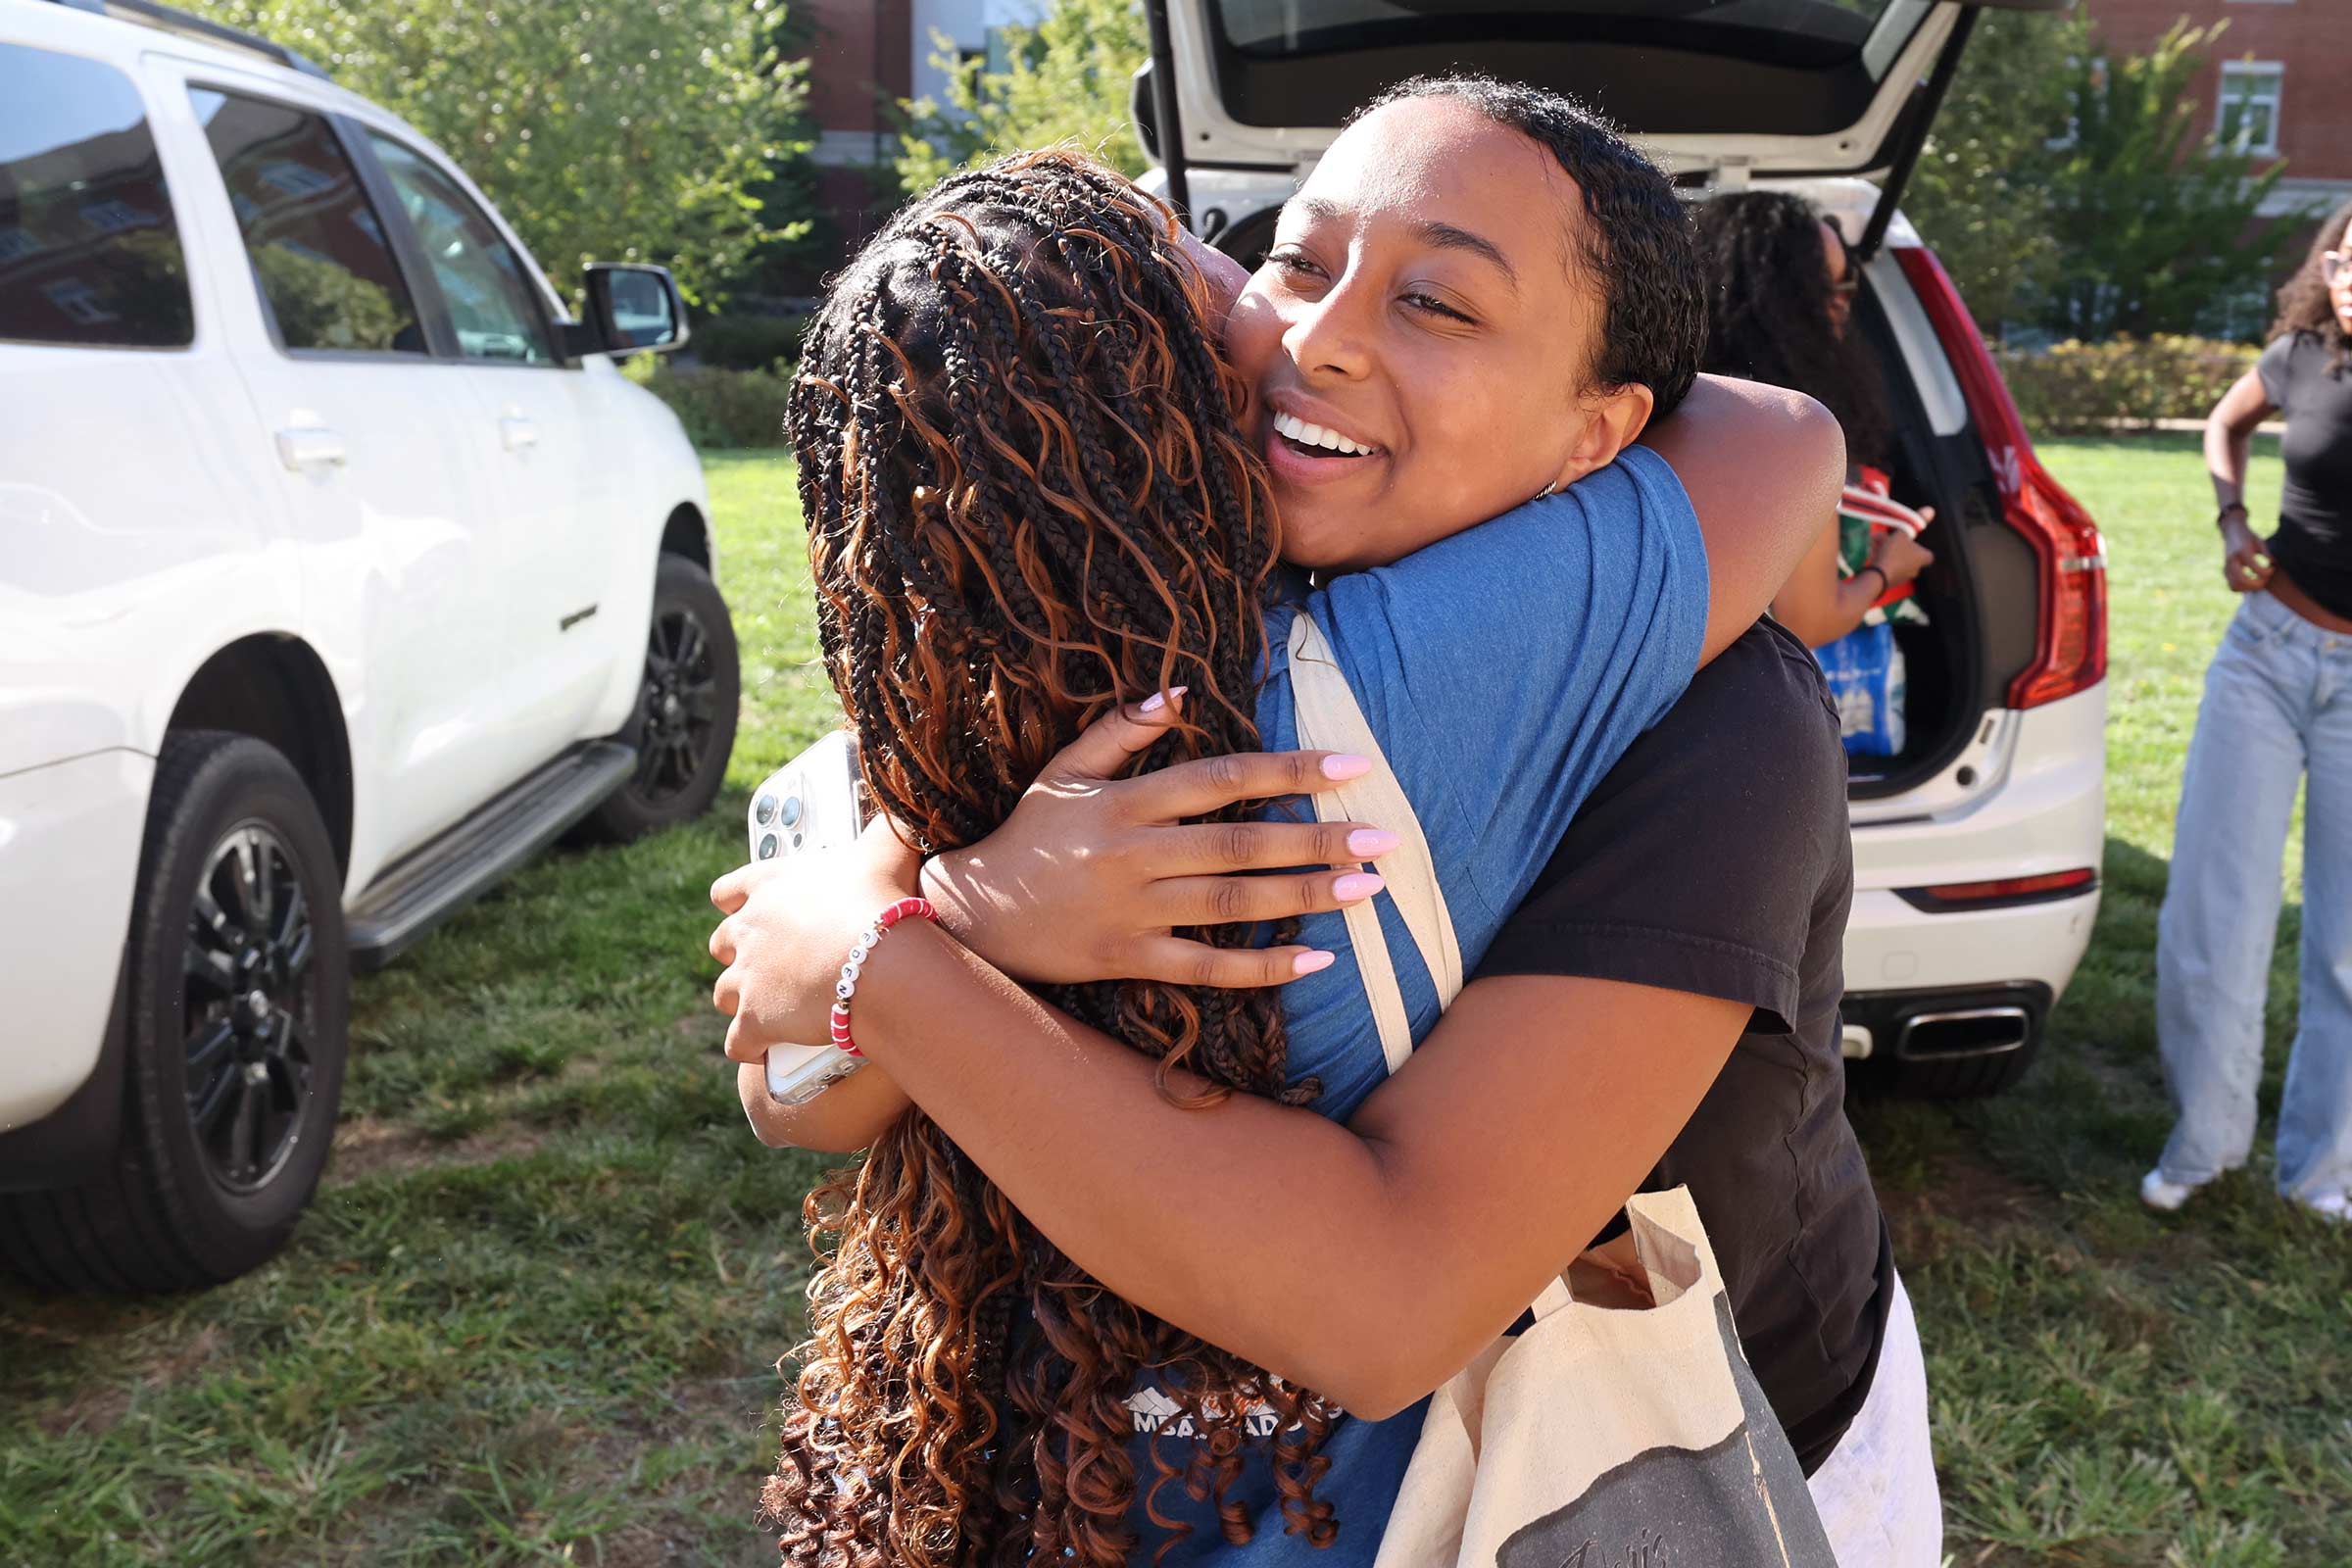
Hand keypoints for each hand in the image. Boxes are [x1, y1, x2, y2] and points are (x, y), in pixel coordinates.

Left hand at [709, 826, 921, 1063]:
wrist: (880, 961)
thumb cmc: (882, 901)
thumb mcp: (887, 849)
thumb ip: (890, 831)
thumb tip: (907, 816)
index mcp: (768, 884)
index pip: (727, 890)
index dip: (735, 902)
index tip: (745, 909)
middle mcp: (747, 928)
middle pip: (720, 942)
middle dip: (737, 953)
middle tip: (765, 963)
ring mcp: (747, 976)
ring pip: (724, 993)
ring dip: (741, 1000)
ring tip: (769, 1008)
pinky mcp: (755, 1019)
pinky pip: (738, 1041)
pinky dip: (749, 1047)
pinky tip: (763, 1050)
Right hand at [922, 691, 1398, 988]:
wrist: (967, 915)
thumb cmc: (1025, 836)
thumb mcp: (1062, 772)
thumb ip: (1121, 730)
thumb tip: (1181, 693)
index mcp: (1125, 801)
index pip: (1221, 777)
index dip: (1288, 771)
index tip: (1351, 766)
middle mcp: (1134, 854)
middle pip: (1240, 844)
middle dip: (1317, 839)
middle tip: (1384, 838)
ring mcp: (1132, 911)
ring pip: (1232, 904)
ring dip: (1305, 896)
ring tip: (1368, 890)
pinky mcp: (1128, 960)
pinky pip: (1206, 968)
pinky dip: (1263, 967)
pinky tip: (1318, 958)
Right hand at [1867, 526, 1934, 590]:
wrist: (1878, 576)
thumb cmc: (1894, 553)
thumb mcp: (1903, 533)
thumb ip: (1915, 522)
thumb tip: (1931, 509)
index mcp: (1923, 558)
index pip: (1927, 554)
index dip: (1918, 547)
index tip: (1908, 541)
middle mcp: (1915, 570)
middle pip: (1908, 555)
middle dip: (1896, 545)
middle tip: (1883, 537)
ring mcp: (1903, 578)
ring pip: (1896, 561)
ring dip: (1887, 551)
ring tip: (1873, 543)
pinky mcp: (1890, 583)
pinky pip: (1888, 568)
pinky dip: (1882, 561)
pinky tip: (1870, 554)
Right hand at [2221, 516, 2273, 593]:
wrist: (2232, 532)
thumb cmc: (2249, 537)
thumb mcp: (2260, 541)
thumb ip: (2266, 553)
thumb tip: (2273, 564)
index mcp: (2242, 551)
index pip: (2256, 569)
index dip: (2268, 572)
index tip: (2272, 567)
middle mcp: (2232, 560)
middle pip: (2243, 580)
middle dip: (2257, 584)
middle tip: (2266, 579)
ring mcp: (2226, 567)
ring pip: (2236, 586)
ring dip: (2249, 588)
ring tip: (2259, 582)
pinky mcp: (2224, 571)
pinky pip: (2232, 586)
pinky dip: (2242, 588)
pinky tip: (2251, 582)